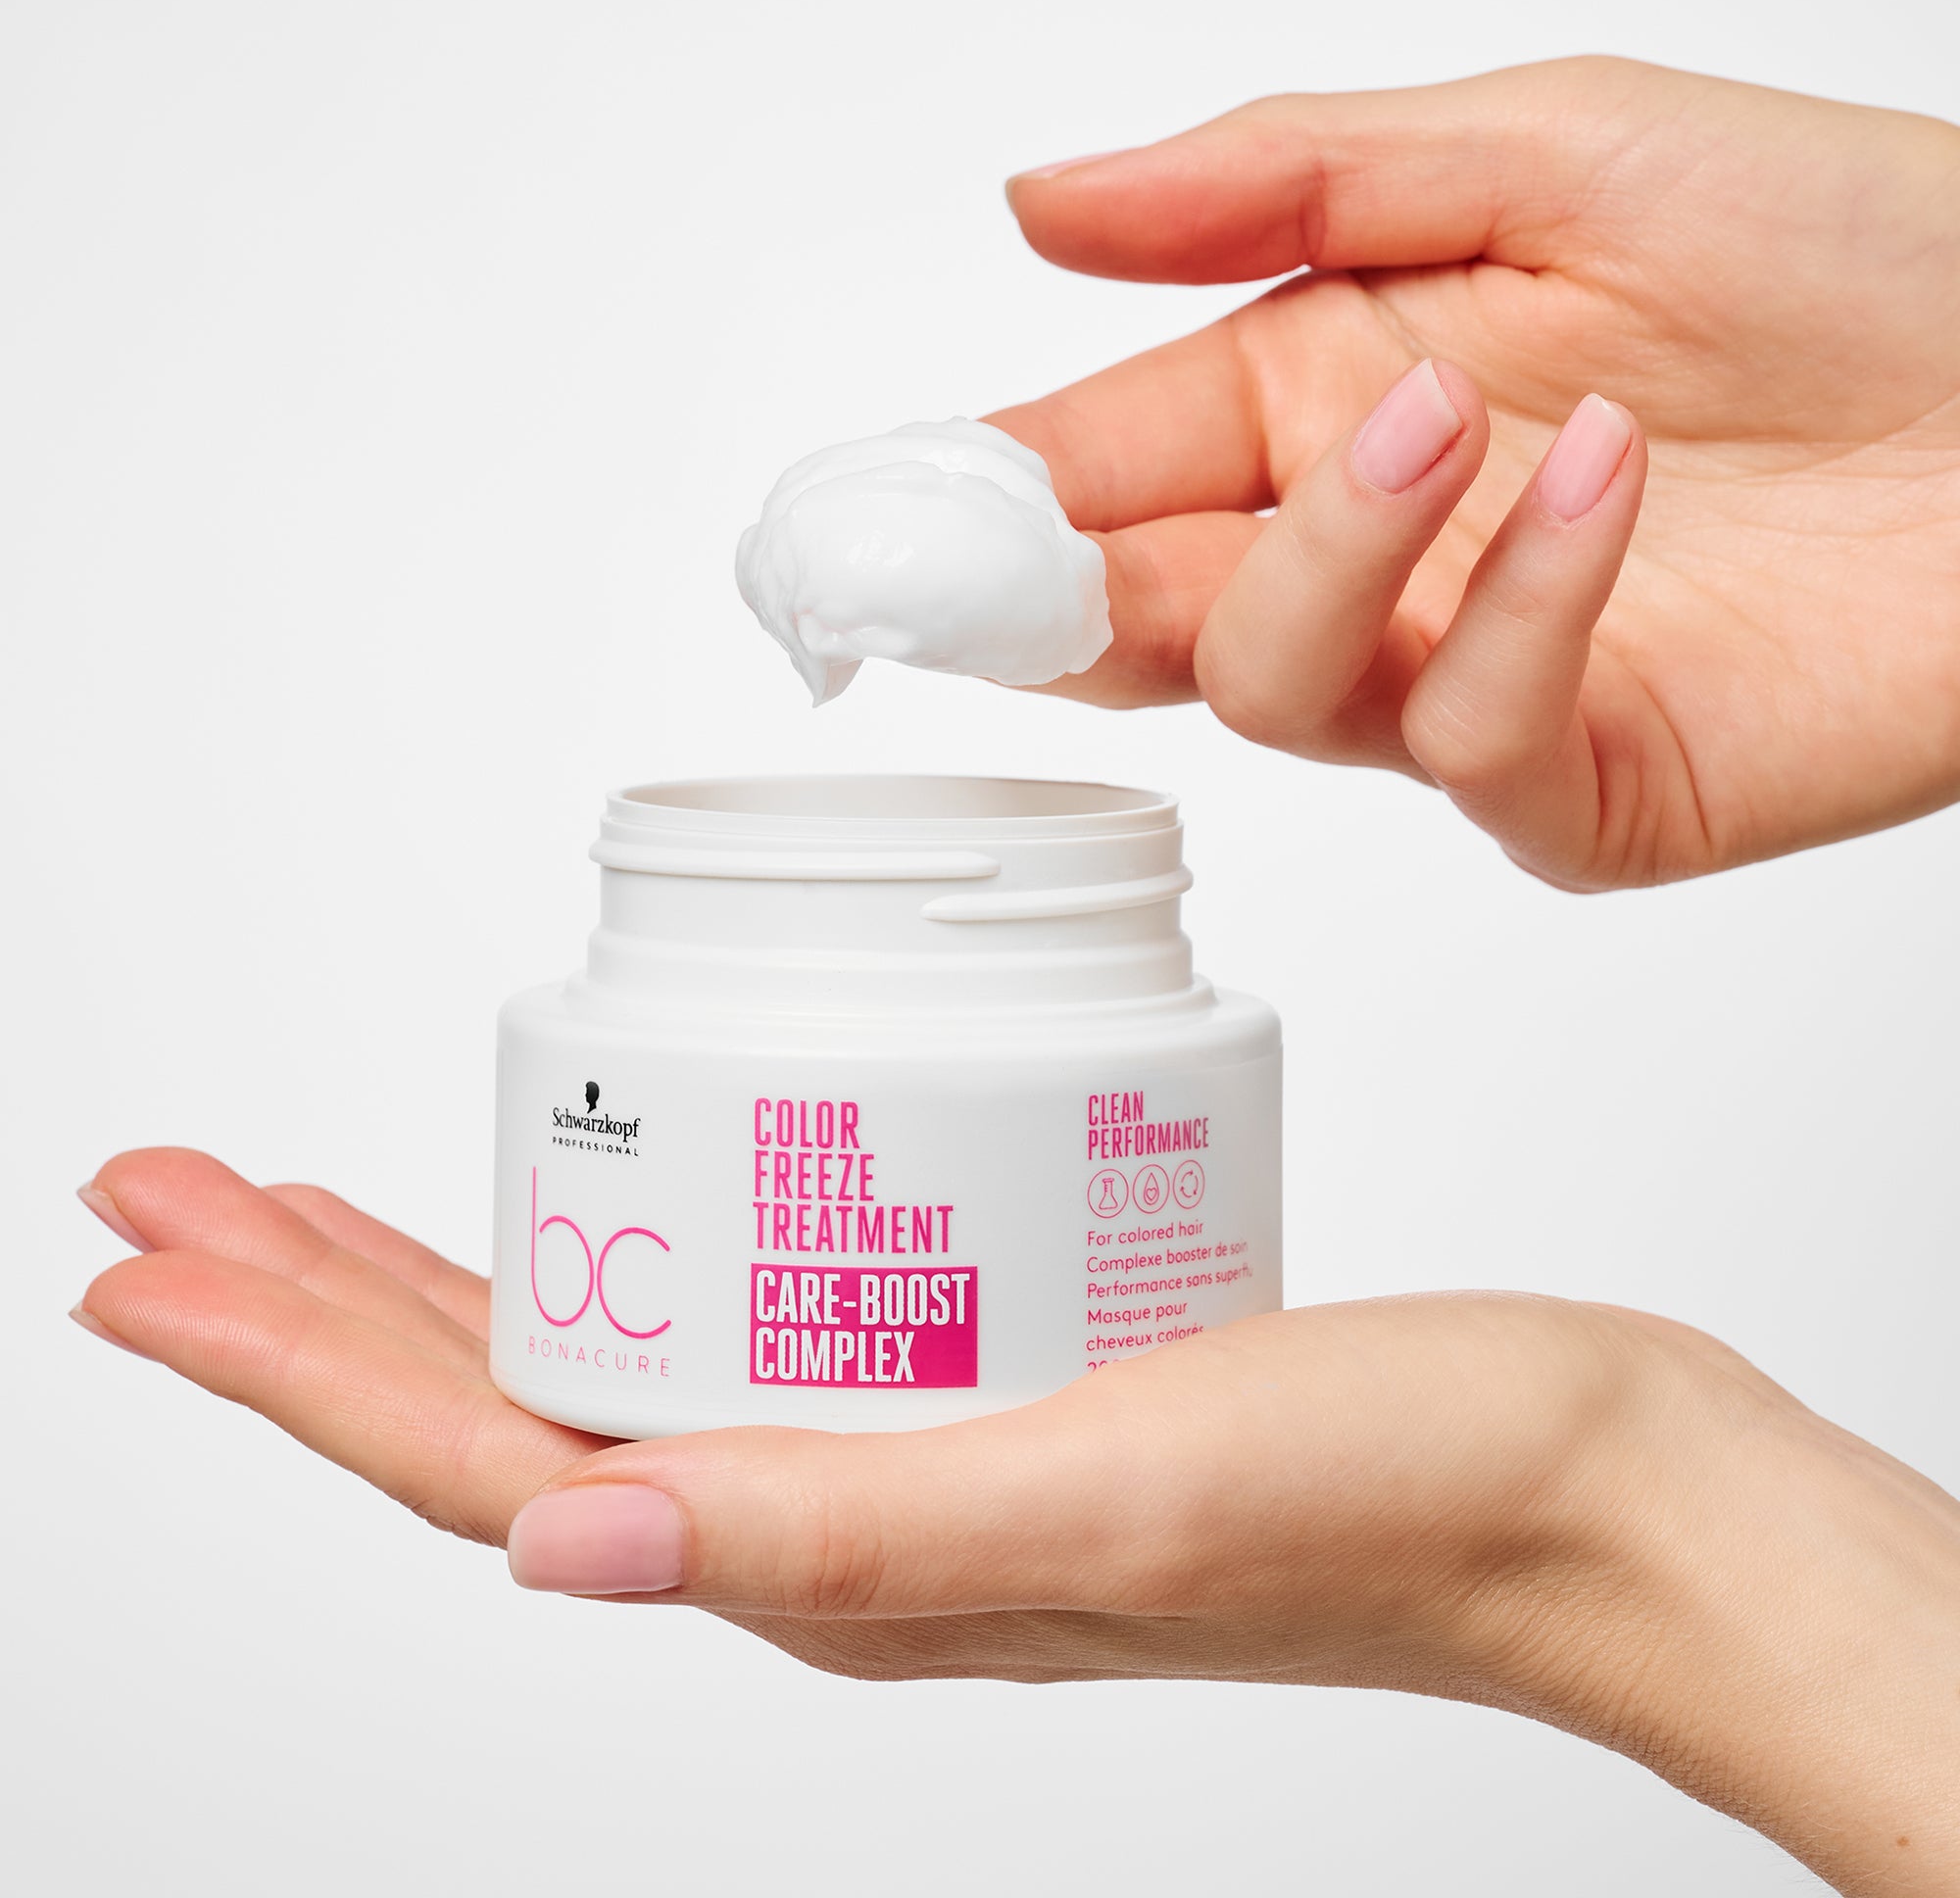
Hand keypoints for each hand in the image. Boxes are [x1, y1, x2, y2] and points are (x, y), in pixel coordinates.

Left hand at [76, 1148, 1959, 1893]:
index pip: (489, 1461)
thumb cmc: (1384, 1495)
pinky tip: (625, 1201)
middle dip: (318, 1305)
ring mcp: (914, 1449)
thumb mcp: (1111, 1503)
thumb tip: (570, 1550)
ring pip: (615, 1359)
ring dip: (454, 1279)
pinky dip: (644, 1252)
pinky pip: (753, 1314)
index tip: (146, 1265)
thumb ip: (848, 1536)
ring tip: (325, 1209)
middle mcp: (841, 1517)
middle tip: (170, 1200)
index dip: (293, 1367)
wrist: (1562, 1486)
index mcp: (831, 1560)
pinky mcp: (996, 1381)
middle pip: (514, 1404)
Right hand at [989, 57, 1959, 888]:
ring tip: (1448, 415)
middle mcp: (1370, 555)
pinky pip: (1469, 740)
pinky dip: (1516, 610)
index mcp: (1322, 399)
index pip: (1090, 466)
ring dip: (1322, 557)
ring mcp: (1461, 681)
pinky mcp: (1577, 786)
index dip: (972, 492)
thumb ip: (1276, 185)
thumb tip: (1034, 204)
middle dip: (1053, 585)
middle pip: (1135, 613)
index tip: (874, 505)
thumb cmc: (1850, 250)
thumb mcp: (1542, 145)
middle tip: (1022, 534)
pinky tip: (1605, 478)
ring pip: (1272, 691)